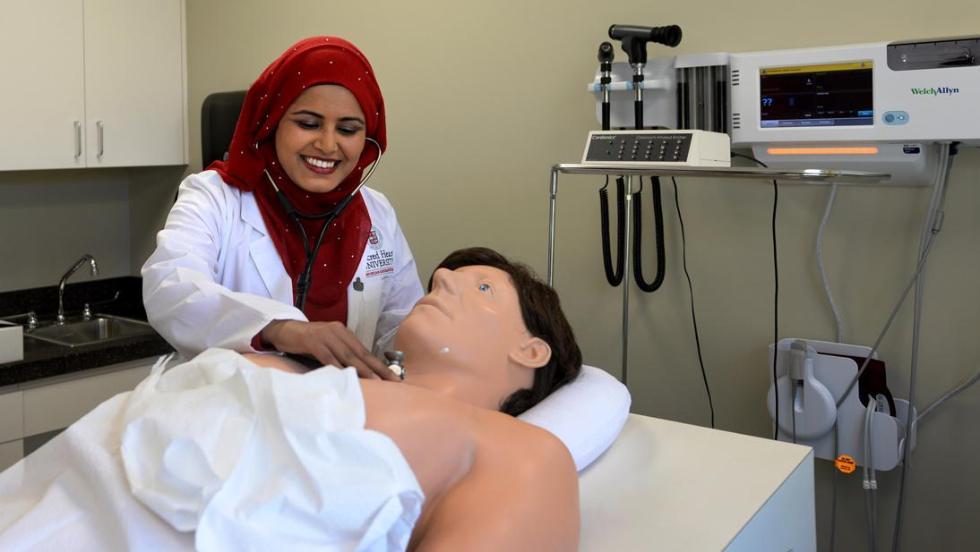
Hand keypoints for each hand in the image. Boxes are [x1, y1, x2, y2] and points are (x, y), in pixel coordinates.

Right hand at [260, 320, 396, 380]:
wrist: (283, 329)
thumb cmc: (307, 341)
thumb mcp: (328, 345)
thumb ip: (341, 355)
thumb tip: (358, 372)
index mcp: (344, 333)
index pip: (365, 352)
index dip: (380, 365)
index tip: (394, 377)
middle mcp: (338, 332)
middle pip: (361, 354)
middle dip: (378, 369)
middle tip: (393, 381)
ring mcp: (326, 336)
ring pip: (348, 355)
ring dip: (363, 370)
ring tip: (376, 381)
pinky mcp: (312, 341)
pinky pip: (327, 356)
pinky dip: (337, 367)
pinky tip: (346, 376)